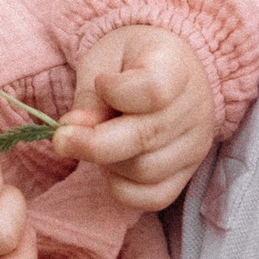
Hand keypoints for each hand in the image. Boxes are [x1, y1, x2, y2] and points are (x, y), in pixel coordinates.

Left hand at [48, 24, 213, 210]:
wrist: (169, 68)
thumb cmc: (131, 61)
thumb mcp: (104, 61)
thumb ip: (89, 96)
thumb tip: (72, 131)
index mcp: (176, 68)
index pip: (153, 90)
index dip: (116, 92)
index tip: (101, 82)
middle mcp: (194, 109)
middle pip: (144, 137)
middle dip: (93, 143)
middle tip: (63, 137)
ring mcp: (195, 145)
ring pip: (144, 171)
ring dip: (109, 163)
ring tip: (100, 142)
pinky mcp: (188, 174)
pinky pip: (153, 198)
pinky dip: (123, 187)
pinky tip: (114, 165)